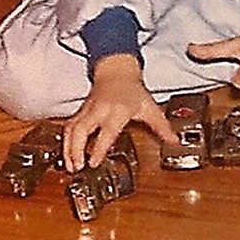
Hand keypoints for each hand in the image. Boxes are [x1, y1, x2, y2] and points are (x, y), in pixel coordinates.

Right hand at [63, 53, 172, 171]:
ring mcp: (87, 110)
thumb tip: (174, 141)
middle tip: (77, 167)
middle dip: (76, 149)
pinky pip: (68, 127)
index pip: (107, 130)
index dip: (99, 148)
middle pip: (82, 129)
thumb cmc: (133, 90)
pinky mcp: (79, 112)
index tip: (94, 163)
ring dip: (68, 148)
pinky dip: (65, 142)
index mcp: (118, 110)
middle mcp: (100, 110)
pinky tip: (67, 155)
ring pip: (71, 129)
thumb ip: (162, 126)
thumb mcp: (150, 107)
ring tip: (70, 165)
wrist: (117, 72)